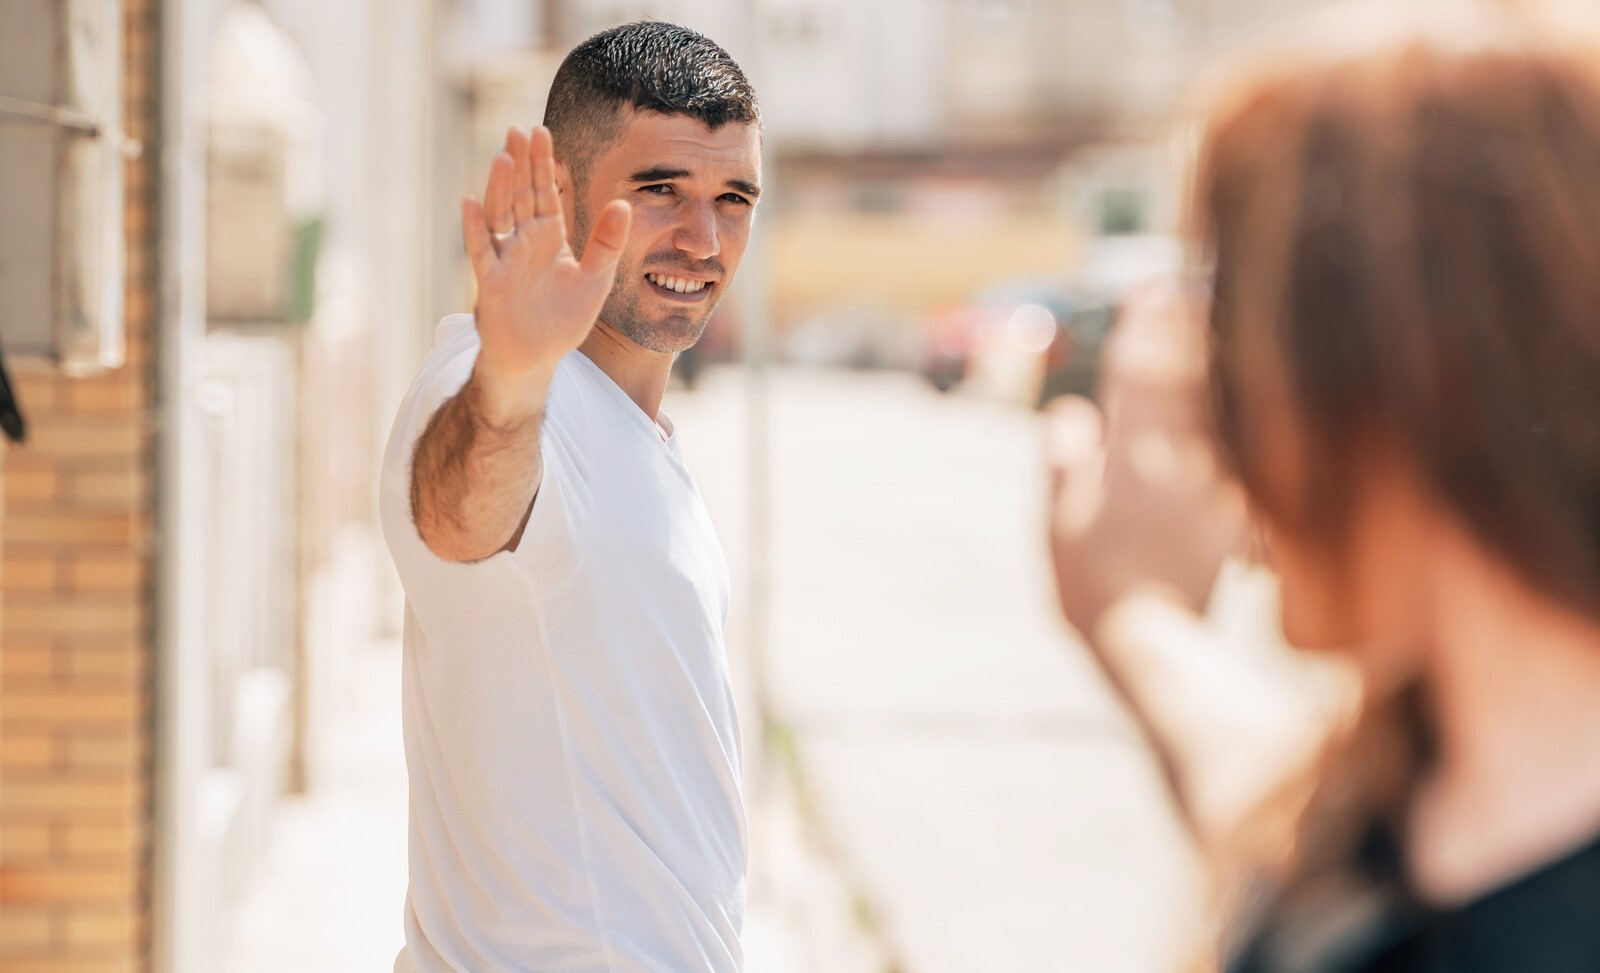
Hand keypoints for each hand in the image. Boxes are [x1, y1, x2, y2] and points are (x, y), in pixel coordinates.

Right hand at [460, 126, 631, 415]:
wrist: (537, 357)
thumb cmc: (564, 320)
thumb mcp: (595, 279)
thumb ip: (607, 243)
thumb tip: (623, 204)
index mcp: (551, 238)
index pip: (547, 193)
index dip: (545, 164)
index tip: (542, 132)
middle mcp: (525, 242)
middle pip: (521, 196)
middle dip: (521, 165)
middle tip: (520, 129)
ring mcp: (505, 259)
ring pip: (501, 215)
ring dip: (500, 187)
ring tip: (503, 156)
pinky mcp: (491, 281)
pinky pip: (481, 250)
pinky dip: (475, 227)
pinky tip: (469, 201)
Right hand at [1046, 279, 1248, 636]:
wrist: (1155, 647)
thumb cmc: (1094, 590)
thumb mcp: (1060, 526)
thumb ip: (1065, 463)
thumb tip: (1068, 411)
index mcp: (1127, 458)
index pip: (1135, 377)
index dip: (1142, 329)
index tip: (1151, 290)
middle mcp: (1177, 462)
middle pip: (1189, 381)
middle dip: (1188, 333)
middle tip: (1193, 293)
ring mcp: (1214, 487)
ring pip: (1222, 412)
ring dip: (1221, 369)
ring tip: (1224, 334)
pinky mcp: (1239, 514)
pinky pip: (1244, 454)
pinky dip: (1244, 425)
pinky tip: (1251, 409)